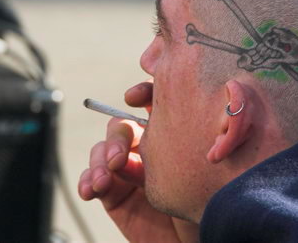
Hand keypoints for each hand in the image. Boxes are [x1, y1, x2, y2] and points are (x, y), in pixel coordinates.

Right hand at [78, 81, 198, 242]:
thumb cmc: (209, 205)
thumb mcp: (203, 165)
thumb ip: (188, 135)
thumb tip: (174, 100)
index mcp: (170, 134)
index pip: (151, 103)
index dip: (141, 93)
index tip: (133, 97)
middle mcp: (147, 148)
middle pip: (122, 127)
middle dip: (116, 138)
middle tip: (119, 158)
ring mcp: (127, 170)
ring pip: (102, 150)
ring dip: (99, 161)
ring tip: (104, 180)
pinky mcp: (113, 194)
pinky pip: (92, 179)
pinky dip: (88, 180)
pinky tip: (90, 189)